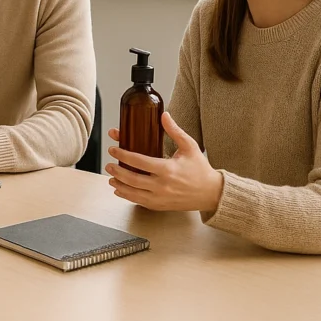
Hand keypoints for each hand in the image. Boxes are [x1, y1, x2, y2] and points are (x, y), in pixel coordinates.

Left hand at [105, 112, 222, 211]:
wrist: (212, 193)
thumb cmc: (200, 169)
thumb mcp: (190, 147)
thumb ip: (175, 131)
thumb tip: (164, 115)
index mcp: (168, 169)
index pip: (139, 162)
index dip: (123, 155)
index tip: (113, 149)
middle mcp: (162, 185)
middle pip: (132, 179)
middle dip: (117, 171)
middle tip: (108, 164)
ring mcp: (161, 198)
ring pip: (133, 193)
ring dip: (119, 185)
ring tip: (110, 178)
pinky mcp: (161, 206)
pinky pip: (140, 202)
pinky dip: (128, 197)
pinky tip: (120, 190)